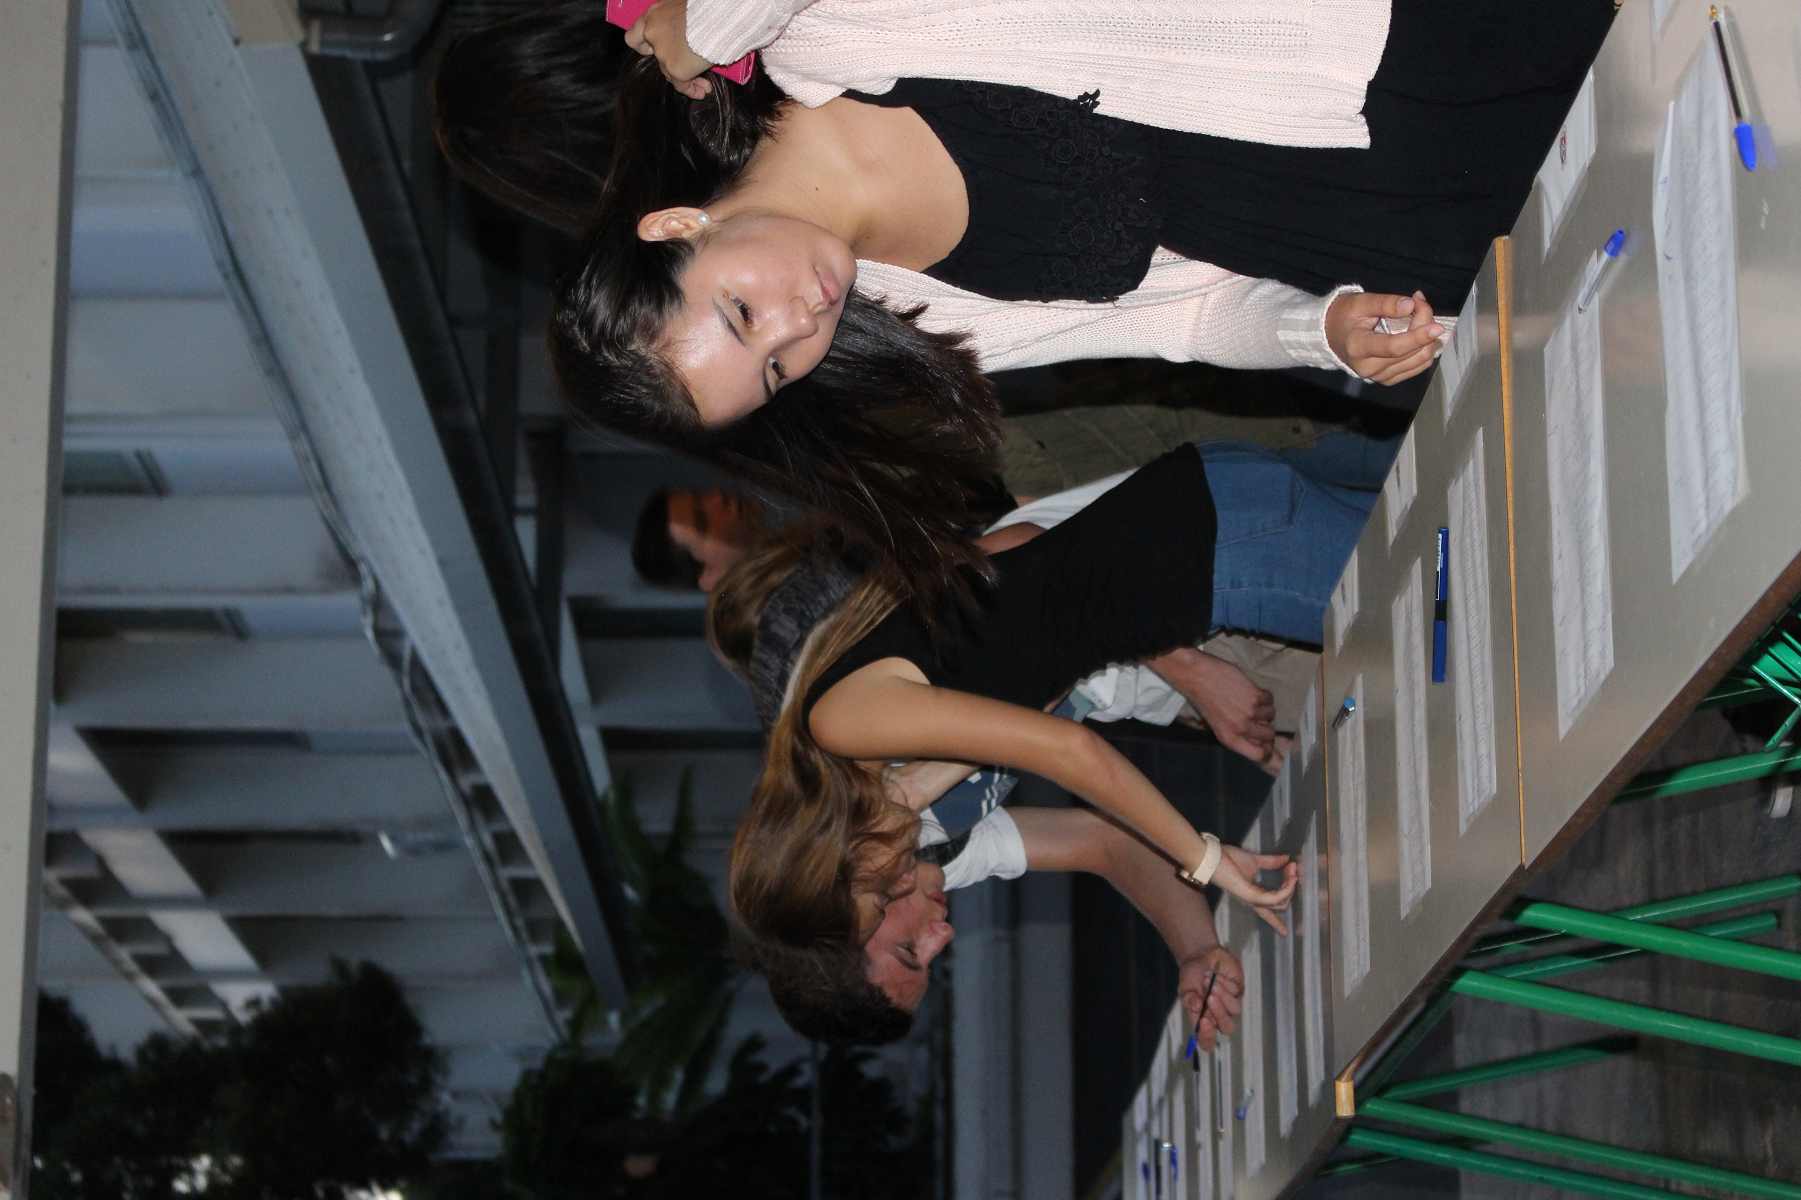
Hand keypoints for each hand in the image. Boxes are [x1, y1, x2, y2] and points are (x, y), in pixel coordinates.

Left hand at [624, 0, 713, 99]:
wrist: (719, 14)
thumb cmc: (708, 8)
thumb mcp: (684, 7)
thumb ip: (676, 22)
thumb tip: (685, 34)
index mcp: (653, 16)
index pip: (634, 38)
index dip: (645, 46)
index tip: (655, 50)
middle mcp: (653, 34)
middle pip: (658, 59)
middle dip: (674, 64)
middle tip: (690, 65)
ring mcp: (662, 53)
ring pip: (670, 73)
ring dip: (687, 78)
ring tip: (704, 83)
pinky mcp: (676, 68)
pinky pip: (682, 85)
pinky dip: (692, 89)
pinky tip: (702, 91)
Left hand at [1150, 648, 1278, 773]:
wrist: (1198, 677)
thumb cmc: (1205, 699)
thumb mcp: (1217, 725)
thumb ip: (1237, 735)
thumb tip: (1259, 741)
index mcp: (1229, 739)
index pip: (1259, 755)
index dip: (1267, 750)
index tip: (1267, 742)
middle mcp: (1240, 728)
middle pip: (1269, 735)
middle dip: (1266, 726)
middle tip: (1257, 717)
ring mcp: (1249, 712)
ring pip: (1271, 715)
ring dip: (1263, 708)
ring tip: (1249, 700)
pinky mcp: (1255, 696)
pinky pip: (1270, 699)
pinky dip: (1263, 695)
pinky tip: (1250, 691)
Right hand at [1178, 946, 1242, 1051]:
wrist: (1199, 956)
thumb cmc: (1192, 976)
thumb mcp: (1185, 990)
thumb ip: (1189, 1000)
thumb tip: (1196, 1006)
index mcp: (1204, 1020)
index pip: (1207, 1041)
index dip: (1207, 1038)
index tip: (1203, 1022)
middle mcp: (1218, 1016)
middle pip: (1227, 1027)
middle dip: (1219, 1013)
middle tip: (1209, 997)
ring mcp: (1230, 1004)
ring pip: (1234, 1009)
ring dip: (1221, 994)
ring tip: (1208, 980)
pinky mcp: (1239, 991)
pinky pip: (1236, 993)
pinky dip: (1224, 983)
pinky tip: (1216, 976)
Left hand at [1210, 846, 1297, 935]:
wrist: (1211, 856)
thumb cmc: (1227, 858)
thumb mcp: (1254, 860)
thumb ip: (1271, 862)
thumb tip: (1287, 859)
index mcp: (1252, 895)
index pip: (1267, 913)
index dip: (1277, 922)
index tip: (1286, 930)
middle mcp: (1252, 901)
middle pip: (1280, 904)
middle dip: (1291, 888)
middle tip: (1294, 870)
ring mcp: (1251, 899)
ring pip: (1280, 902)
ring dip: (1290, 886)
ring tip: (1293, 869)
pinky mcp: (1250, 895)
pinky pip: (1274, 898)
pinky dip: (1286, 889)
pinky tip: (1291, 877)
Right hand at [1325, 290, 1444, 384]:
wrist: (1330, 335)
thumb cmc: (1344, 316)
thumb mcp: (1360, 303)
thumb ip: (1386, 303)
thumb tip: (1410, 305)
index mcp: (1358, 347)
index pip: (1394, 347)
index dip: (1418, 336)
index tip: (1437, 326)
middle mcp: (1368, 367)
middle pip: (1410, 352)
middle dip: (1424, 326)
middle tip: (1419, 303)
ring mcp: (1379, 376)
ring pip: (1419, 361)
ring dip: (1427, 337)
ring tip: (1418, 316)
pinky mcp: (1388, 379)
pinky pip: (1417, 367)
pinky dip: (1424, 349)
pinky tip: (1419, 334)